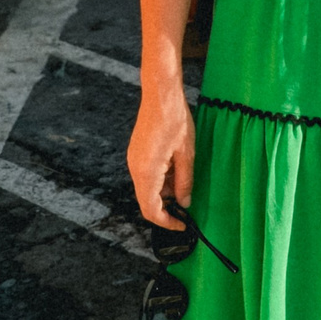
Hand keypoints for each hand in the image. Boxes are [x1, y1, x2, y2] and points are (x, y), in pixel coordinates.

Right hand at [127, 84, 194, 229]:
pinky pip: (146, 175)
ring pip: (147, 188)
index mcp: (146, 172)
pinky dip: (160, 180)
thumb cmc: (175, 121)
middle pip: (146, 201)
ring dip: (164, 192)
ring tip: (185, 181)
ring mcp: (133, 160)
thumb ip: (184, 182)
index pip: (151, 210)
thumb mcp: (186, 155)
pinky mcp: (136, 153)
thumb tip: (184, 203)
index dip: (167, 222)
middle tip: (187, 207)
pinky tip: (175, 169)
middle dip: (167, 208)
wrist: (160, 94)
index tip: (183, 225)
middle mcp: (135, 168)